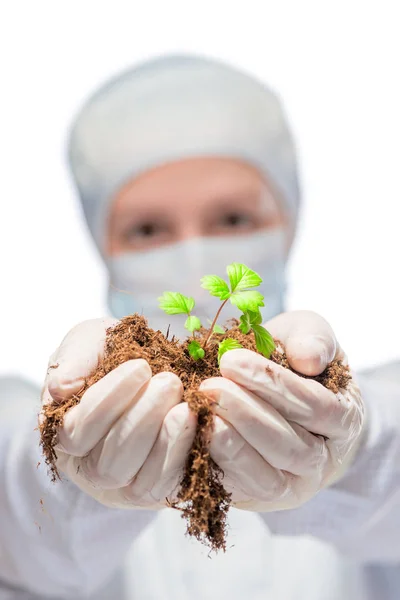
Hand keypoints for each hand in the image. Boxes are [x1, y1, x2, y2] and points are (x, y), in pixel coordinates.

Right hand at [40, 319, 195, 508]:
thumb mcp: (89, 342)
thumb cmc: (111, 352)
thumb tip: (62, 390)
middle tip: (169, 382)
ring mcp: (127, 485)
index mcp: (65, 435)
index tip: (141, 366)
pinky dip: (185, 456)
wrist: (148, 359)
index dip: (108, 402)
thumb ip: (74, 360)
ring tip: (186, 404)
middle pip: (108, 466)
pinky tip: (198, 423)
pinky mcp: (162, 487)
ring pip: (141, 484)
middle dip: (142, 421)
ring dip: (166, 441)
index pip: (76, 433)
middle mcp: (91, 468)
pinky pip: (172, 487)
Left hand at [201, 310, 364, 511]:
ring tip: (201, 411)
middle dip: (245, 414)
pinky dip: (214, 465)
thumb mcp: (306, 335)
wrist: (275, 397)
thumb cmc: (291, 360)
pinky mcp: (256, 498)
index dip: (273, 384)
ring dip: (230, 444)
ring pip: (266, 479)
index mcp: (343, 420)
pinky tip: (194, 435)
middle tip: (208, 387)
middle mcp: (323, 462)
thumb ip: (314, 337)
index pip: (315, 406)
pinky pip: (237, 491)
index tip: (230, 360)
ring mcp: (291, 487)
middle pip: (289, 446)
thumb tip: (308, 360)